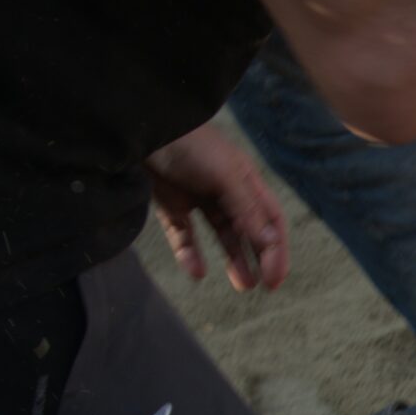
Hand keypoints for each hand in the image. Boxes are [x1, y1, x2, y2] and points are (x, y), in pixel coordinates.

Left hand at [147, 122, 287, 291]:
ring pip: (220, 235)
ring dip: (232, 259)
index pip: (269, 219)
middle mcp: (225, 190)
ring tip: (240, 284)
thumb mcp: (224, 175)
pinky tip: (197, 271)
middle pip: (248, 230)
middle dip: (258, 257)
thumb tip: (271, 242)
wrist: (139, 128)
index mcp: (244, 180)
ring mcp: (196, 197)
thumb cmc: (189, 144)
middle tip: (260, 287)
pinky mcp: (169, 203)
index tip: (274, 278)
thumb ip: (246, 208)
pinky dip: (190, 253)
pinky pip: (184, 234)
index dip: (276, 249)